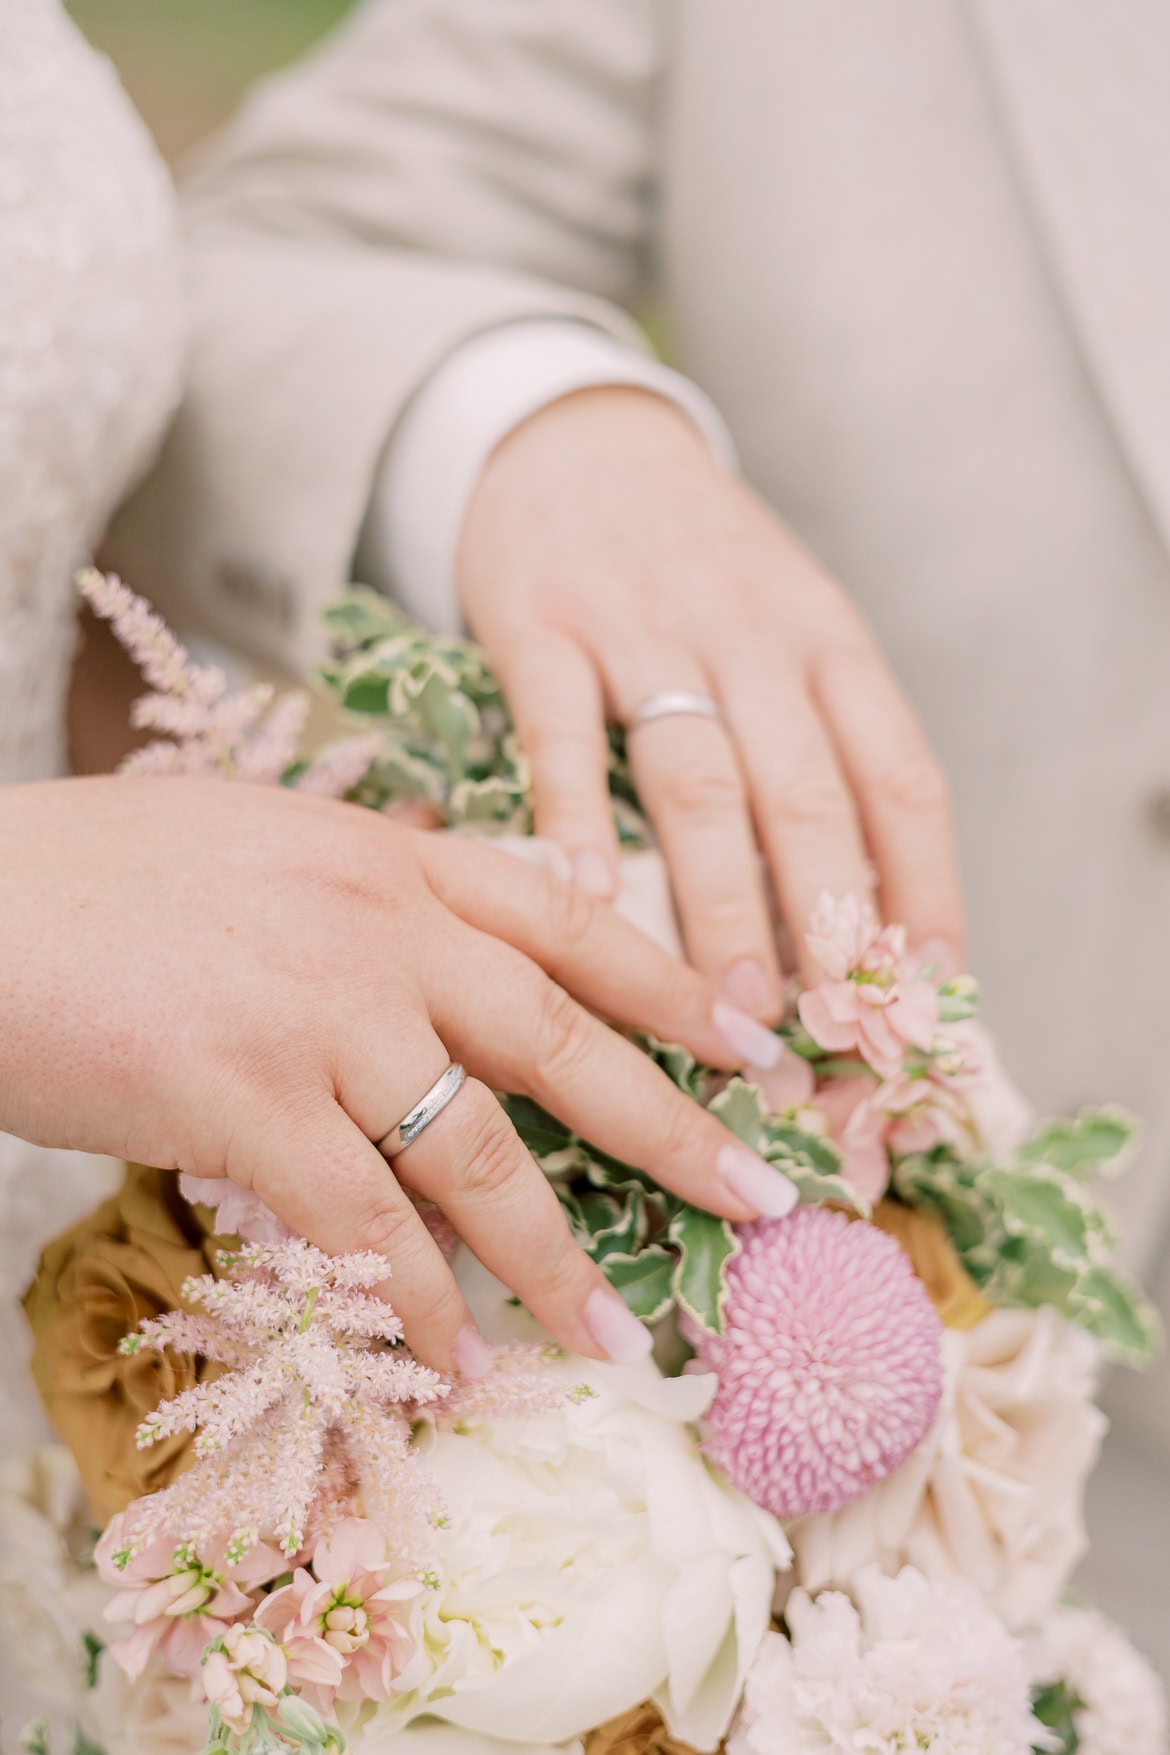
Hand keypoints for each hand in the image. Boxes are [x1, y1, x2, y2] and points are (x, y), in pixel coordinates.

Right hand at [0, 776, 793, 1370]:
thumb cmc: (97, 876)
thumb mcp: (259, 844)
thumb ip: (365, 890)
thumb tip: (441, 949)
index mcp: (387, 857)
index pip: (567, 916)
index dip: (670, 984)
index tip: (749, 1043)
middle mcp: (377, 925)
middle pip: (561, 1034)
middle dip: (672, 1125)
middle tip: (758, 1201)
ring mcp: (317, 1009)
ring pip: (478, 1150)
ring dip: (555, 1259)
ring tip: (617, 1341)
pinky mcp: (242, 1095)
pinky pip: (361, 1220)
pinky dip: (415, 1304)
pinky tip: (454, 1362)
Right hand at [459, 387, 963, 1009]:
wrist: (576, 440)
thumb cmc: (694, 564)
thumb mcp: (787, 620)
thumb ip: (820, 738)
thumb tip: (858, 910)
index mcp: (828, 641)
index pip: (901, 778)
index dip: (925, 888)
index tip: (927, 986)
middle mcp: (752, 634)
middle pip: (807, 796)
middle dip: (824, 927)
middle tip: (825, 1033)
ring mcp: (644, 628)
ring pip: (699, 781)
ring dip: (720, 904)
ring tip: (730, 1008)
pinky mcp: (541, 624)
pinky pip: (562, 735)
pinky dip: (574, 820)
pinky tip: (586, 902)